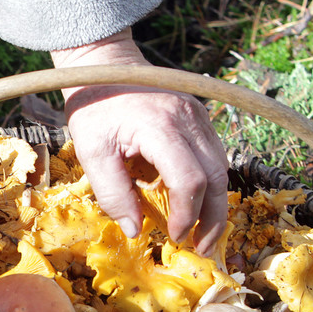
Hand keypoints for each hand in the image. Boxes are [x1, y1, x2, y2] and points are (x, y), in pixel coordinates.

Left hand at [50, 30, 229, 253]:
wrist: (105, 64)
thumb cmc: (93, 107)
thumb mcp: (90, 151)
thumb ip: (112, 192)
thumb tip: (135, 230)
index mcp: (161, 127)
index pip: (189, 179)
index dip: (187, 214)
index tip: (175, 237)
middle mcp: (189, 119)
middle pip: (217, 176)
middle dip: (213, 217)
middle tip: (202, 248)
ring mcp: (199, 115)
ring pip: (221, 167)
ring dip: (216, 203)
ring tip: (204, 233)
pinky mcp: (199, 116)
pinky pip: (213, 155)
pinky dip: (210, 183)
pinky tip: (199, 204)